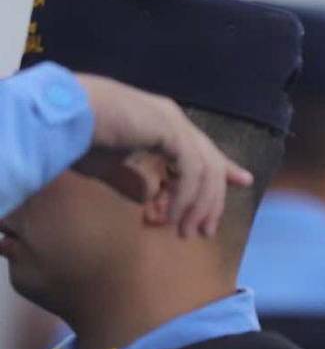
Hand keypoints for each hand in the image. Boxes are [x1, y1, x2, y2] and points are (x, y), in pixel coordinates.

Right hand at [72, 74, 252, 237]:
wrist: (58, 116)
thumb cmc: (74, 137)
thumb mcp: (106, 166)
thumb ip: (130, 180)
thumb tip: (147, 197)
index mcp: (160, 122)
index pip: (202, 148)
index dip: (224, 166)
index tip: (243, 181)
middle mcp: (171, 118)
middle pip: (210, 163)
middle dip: (211, 200)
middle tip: (204, 231)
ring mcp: (172, 121)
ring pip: (205, 170)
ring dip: (198, 206)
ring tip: (185, 232)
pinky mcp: (169, 130)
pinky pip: (191, 171)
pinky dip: (186, 197)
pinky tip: (172, 216)